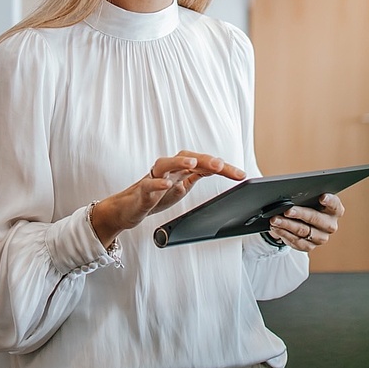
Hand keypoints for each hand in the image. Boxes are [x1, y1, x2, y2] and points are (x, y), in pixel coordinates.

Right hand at [90, 151, 245, 247]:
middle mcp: (168, 170)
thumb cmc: (154, 196)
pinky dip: (158, 185)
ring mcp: (154, 179)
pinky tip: (166, 185)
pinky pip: (149, 186)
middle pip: (187, 158)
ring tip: (192, 163)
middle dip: (205, 160)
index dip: (224, 168)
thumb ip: (196, 176)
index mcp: (179, 170)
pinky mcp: (142, 192)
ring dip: (179, 162)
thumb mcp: (180, 187)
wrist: (127, 209)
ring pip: (165, 165)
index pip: (204, 164)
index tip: (241, 175)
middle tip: (222, 165)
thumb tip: (218, 167)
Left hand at [267, 193, 344, 251]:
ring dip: (287, 225)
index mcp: (334, 210)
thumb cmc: (306, 205)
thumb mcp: (308, 198)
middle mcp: (330, 225)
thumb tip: (292, 194)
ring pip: (303, 231)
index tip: (321, 197)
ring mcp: (321, 237)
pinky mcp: (310, 246)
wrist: (301, 221)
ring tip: (275, 219)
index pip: (334, 205)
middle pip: (315, 219)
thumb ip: (305, 195)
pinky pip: (296, 241)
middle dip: (300, 214)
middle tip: (287, 211)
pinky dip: (284, 234)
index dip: (329, 201)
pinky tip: (276, 228)